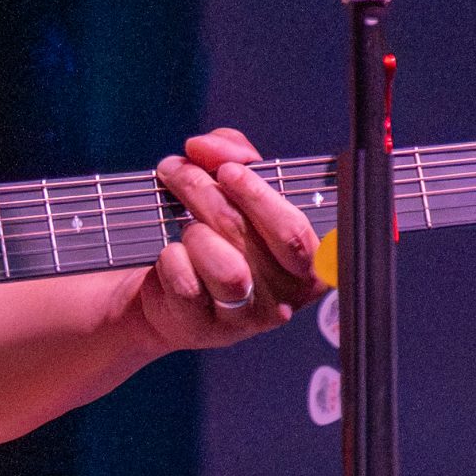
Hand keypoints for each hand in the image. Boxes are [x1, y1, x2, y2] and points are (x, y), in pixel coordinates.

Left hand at [132, 127, 320, 351]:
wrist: (168, 290)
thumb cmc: (214, 235)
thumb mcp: (231, 186)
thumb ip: (231, 154)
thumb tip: (206, 147)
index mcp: (307, 261)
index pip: (296, 232)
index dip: (260, 197)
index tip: (228, 171)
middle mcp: (285, 295)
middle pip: (248, 239)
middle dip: (205, 193)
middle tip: (178, 172)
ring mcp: (247, 318)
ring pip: (226, 270)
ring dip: (193, 230)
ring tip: (180, 221)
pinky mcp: (206, 329)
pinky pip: (188, 285)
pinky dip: (172, 259)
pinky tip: (170, 253)